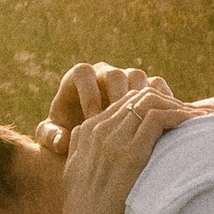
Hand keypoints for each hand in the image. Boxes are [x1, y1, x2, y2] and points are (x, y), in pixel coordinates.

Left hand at [40, 61, 181, 151]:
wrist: (94, 136)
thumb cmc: (69, 133)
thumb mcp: (54, 137)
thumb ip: (51, 137)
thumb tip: (61, 141)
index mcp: (80, 77)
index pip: (83, 73)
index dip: (87, 93)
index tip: (91, 118)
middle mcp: (104, 73)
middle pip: (113, 74)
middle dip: (117, 97)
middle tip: (120, 121)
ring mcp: (128, 77)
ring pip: (138, 77)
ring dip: (141, 99)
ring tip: (143, 123)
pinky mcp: (146, 86)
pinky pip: (157, 84)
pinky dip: (161, 99)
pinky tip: (162, 121)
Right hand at [51, 77, 204, 213]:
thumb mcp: (79, 178)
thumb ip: (90, 156)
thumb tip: (114, 152)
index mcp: (87, 132)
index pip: (127, 102)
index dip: (157, 104)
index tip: (180, 115)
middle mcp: (98, 129)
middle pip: (140, 97)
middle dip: (173, 101)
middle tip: (199, 112)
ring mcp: (112, 139)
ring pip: (151, 102)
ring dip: (182, 106)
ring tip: (205, 116)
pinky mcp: (128, 152)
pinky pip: (158, 118)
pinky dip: (181, 116)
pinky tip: (197, 123)